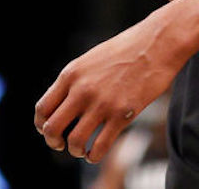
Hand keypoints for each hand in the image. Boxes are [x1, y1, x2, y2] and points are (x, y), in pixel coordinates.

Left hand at [34, 14, 184, 163]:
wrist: (157, 43)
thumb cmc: (126, 50)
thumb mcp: (91, 59)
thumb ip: (76, 81)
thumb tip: (64, 104)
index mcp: (71, 74)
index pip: (43, 108)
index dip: (41, 125)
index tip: (50, 130)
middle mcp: (82, 90)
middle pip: (52, 128)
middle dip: (54, 142)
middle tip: (62, 144)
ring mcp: (102, 103)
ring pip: (75, 141)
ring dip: (75, 151)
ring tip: (82, 150)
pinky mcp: (123, 114)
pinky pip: (100, 146)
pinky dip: (94, 156)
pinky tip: (95, 153)